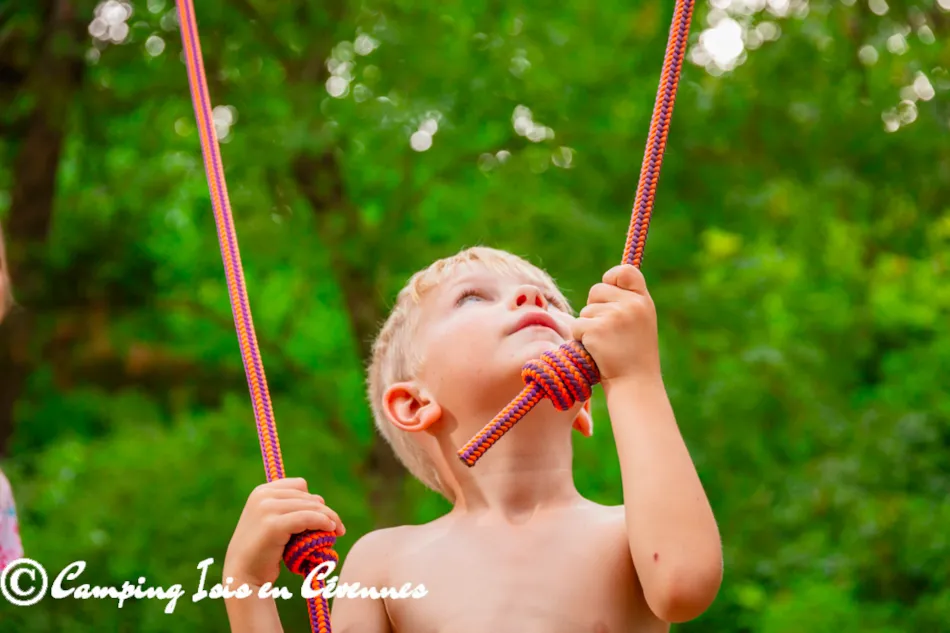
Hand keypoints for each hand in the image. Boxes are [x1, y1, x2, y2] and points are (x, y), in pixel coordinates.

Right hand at [223, 478, 345, 587]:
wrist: (243, 577)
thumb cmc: (262, 552)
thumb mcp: (272, 521)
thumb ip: (289, 507)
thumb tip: (320, 499)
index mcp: (262, 491)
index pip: (300, 485)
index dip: (313, 500)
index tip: (322, 516)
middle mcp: (262, 496)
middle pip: (308, 496)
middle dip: (324, 511)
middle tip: (336, 528)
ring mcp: (266, 509)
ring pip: (311, 506)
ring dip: (329, 518)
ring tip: (336, 531)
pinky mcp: (273, 525)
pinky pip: (308, 518)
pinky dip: (323, 522)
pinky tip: (331, 531)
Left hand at [572, 265, 659, 385]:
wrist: (635, 384)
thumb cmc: (634, 356)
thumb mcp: (640, 323)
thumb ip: (627, 303)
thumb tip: (605, 282)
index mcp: (643, 301)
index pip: (626, 272)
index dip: (612, 276)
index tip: (608, 286)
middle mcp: (631, 305)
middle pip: (597, 290)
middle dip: (594, 308)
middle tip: (607, 332)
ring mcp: (614, 316)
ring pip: (585, 311)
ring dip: (588, 327)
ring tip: (606, 345)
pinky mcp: (596, 329)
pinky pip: (577, 326)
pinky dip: (580, 339)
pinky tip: (596, 351)